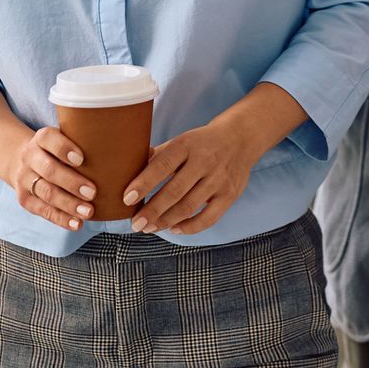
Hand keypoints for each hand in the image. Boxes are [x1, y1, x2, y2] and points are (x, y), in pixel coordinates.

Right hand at [4, 127, 97, 232]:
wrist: (25, 161)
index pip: (49, 139)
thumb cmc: (60, 149)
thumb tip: (124, 148)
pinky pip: (43, 211)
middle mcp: (30, 156)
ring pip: (46, 193)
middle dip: (72, 182)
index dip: (64, 149)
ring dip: (68, 204)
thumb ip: (86, 140)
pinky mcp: (24, 199)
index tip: (82, 159)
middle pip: (49, 170)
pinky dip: (61, 219)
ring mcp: (24, 178)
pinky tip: (77, 224)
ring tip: (88, 212)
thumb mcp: (67, 137)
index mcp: (42, 138)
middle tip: (93, 192)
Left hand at [125, 120, 263, 235]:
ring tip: (149, 228)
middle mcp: (205, 161)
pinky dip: (189, 227)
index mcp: (188, 144)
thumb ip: (158, 156)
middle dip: (152, 210)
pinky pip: (209, 217)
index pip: (163, 164)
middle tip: (135, 224)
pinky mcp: (230, 194)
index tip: (127, 199)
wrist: (241, 138)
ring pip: (189, 206)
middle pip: (175, 191)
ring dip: (166, 221)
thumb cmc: (201, 143)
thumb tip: (128, 171)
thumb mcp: (181, 141)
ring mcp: (219, 179)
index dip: (144, 183)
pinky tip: (174, 229)